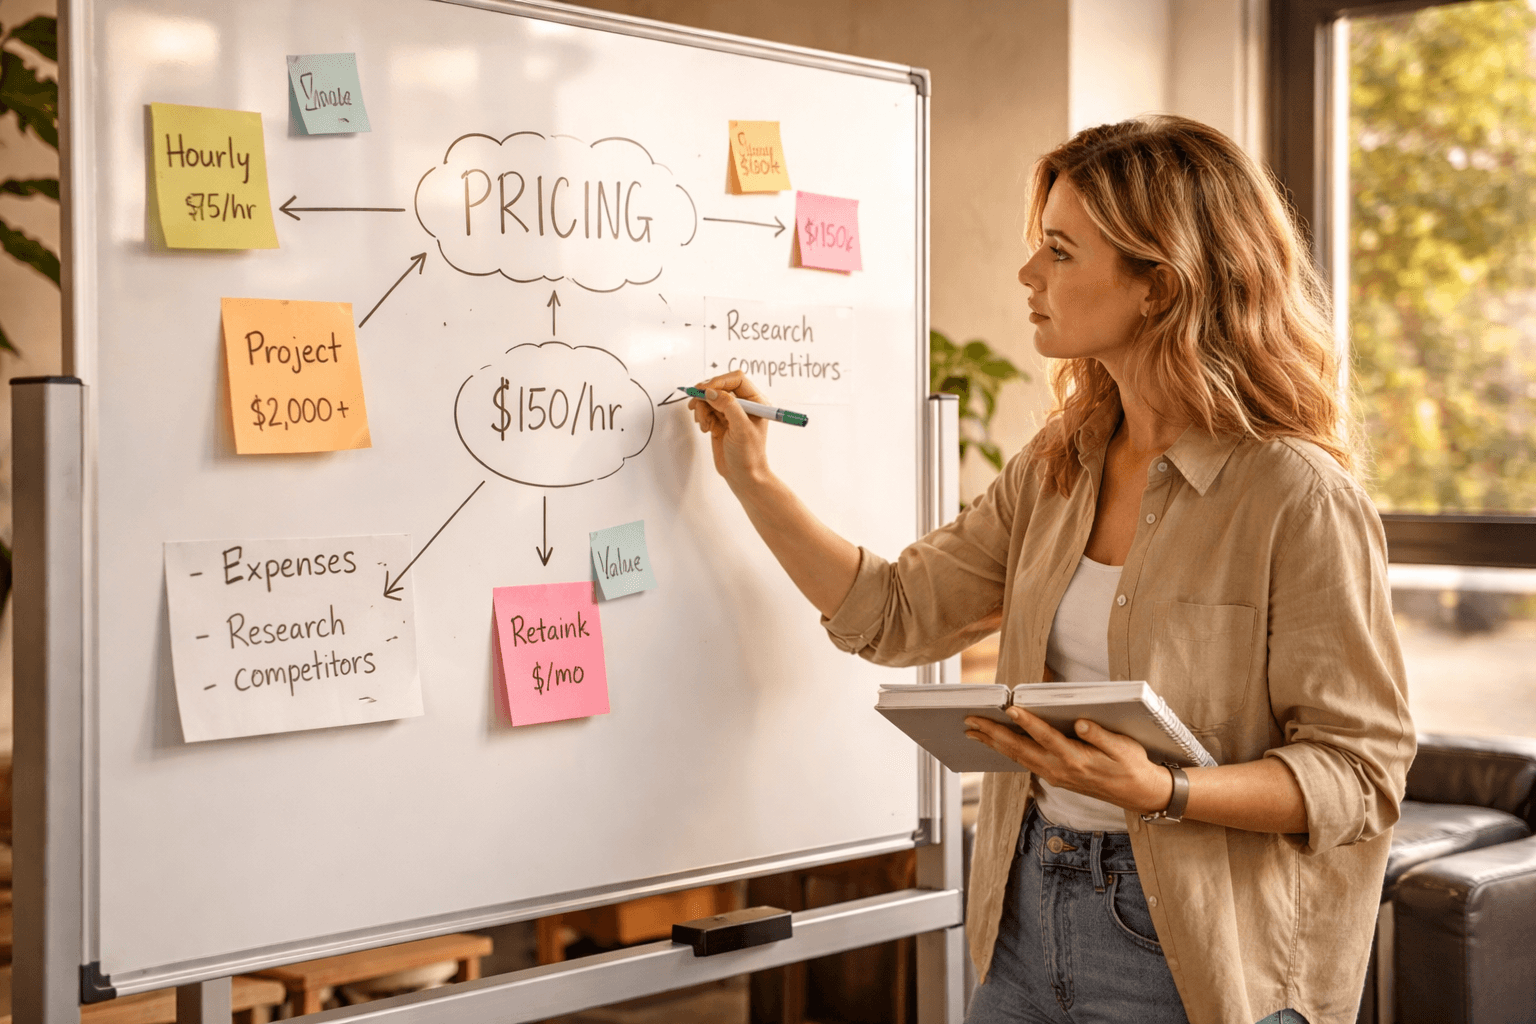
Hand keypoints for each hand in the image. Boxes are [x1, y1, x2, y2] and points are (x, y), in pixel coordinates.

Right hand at [690, 371, 771, 490]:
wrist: (742, 476)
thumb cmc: (749, 455)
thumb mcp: (741, 428)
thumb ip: (728, 406)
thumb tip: (711, 392)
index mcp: (756, 401)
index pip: (736, 379)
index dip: (719, 382)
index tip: (705, 391)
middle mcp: (744, 404)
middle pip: (720, 386)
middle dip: (707, 395)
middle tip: (696, 403)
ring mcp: (730, 412)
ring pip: (710, 398)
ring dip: (702, 408)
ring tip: (705, 424)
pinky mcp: (720, 421)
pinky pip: (705, 409)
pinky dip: (701, 416)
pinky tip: (706, 428)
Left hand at [965, 708, 1173, 814]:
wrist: (1138, 794)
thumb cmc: (1132, 766)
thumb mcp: (1124, 748)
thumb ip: (1101, 736)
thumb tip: (1080, 722)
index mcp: (1077, 760)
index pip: (1047, 738)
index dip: (1029, 722)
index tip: (1011, 708)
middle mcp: (1060, 770)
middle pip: (1021, 750)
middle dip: (994, 734)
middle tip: (971, 720)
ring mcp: (1055, 776)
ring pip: (1018, 757)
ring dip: (994, 743)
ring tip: (973, 730)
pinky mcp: (1054, 776)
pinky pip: (1024, 762)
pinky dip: (1006, 751)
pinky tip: (996, 742)